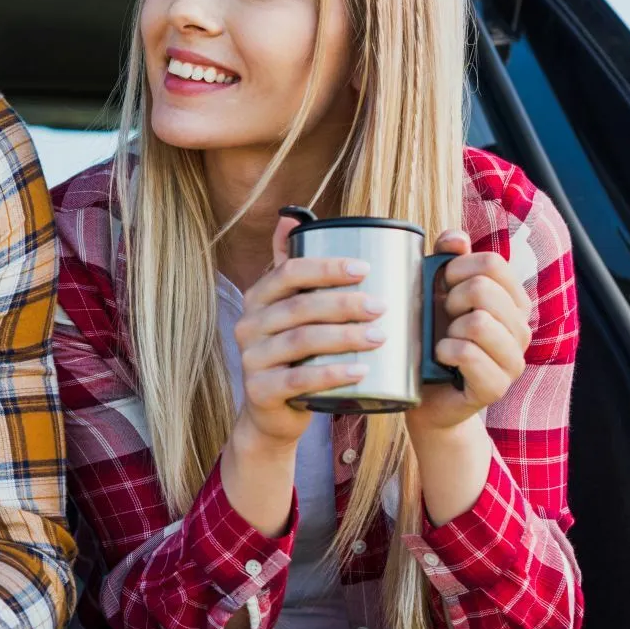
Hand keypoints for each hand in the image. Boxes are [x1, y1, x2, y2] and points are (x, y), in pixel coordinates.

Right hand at [230, 213, 386, 447]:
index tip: (364, 269)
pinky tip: (360, 371)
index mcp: (257, 298)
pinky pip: (298, 380)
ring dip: (344, 337)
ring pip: (300, 340)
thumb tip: (289, 216)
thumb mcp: (288, 309)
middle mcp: (248, 325)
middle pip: (298, 306)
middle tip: (381, 307)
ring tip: (380, 336)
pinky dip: (331, 374)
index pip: (288, 272)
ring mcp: (251, 360)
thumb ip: (289, 266)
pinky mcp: (260, 391)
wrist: (270, 412)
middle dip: (343, 303)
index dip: (325, 268)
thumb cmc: (292, 354)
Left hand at [407, 230, 531, 435]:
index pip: (492, 263)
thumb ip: (449, 261)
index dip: (456, 269)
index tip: (441, 287)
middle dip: (450, 299)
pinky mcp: (496, 386)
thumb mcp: (436, 295)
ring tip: (443, 342)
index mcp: (512, 301)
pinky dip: (444, 352)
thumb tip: (455, 238)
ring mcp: (514, 359)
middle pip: (484, 288)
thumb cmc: (431, 340)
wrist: (424, 396)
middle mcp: (521, 328)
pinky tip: (440, 359)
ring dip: (448, 330)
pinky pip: (467, 353)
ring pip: (478, 322)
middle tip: (442, 318)